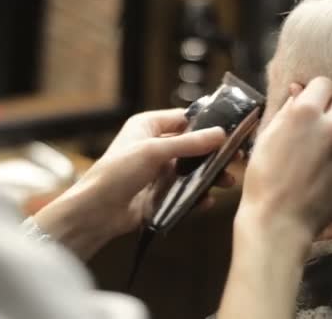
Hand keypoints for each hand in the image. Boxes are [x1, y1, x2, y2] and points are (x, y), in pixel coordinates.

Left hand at [35, 109, 231, 258]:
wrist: (96, 212)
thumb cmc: (115, 173)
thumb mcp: (153, 152)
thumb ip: (188, 143)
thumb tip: (219, 134)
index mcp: (148, 126)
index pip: (184, 118)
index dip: (207, 124)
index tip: (232, 131)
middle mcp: (153, 146)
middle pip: (192, 146)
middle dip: (213, 154)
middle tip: (235, 160)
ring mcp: (157, 171)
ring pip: (191, 170)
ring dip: (209, 176)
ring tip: (226, 183)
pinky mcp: (159, 193)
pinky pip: (184, 191)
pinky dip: (196, 195)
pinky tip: (206, 201)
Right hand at [237, 76, 331, 245]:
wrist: (278, 221)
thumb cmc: (262, 179)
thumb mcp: (264, 139)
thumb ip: (286, 111)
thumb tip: (298, 93)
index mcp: (306, 113)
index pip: (324, 83)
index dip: (315, 92)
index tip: (309, 103)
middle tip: (320, 121)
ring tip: (322, 151)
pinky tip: (325, 174)